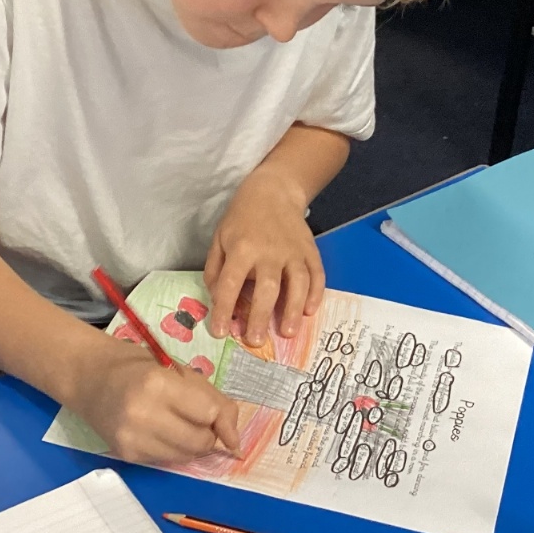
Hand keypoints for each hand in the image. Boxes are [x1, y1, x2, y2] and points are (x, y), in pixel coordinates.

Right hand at [69, 334, 240, 464]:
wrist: (88, 378)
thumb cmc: (138, 367)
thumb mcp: (179, 371)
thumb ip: (212, 400)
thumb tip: (235, 440)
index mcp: (157, 384)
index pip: (208, 413)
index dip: (219, 416)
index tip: (217, 414)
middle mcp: (142, 414)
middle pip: (200, 442)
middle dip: (208, 435)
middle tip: (197, 419)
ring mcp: (131, 438)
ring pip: (186, 457)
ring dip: (192, 445)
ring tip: (178, 424)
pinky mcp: (126, 454)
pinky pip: (166, 461)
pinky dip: (172, 449)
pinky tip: (159, 431)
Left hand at [204, 168, 325, 346]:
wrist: (274, 191)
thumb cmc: (242, 218)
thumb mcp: (219, 238)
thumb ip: (216, 270)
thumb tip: (219, 299)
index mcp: (242, 248)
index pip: (231, 283)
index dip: (224, 309)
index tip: (220, 332)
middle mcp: (269, 251)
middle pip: (266, 288)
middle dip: (260, 317)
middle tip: (255, 341)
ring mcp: (293, 251)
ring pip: (296, 283)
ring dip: (292, 310)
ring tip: (287, 333)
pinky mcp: (310, 250)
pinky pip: (316, 274)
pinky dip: (315, 294)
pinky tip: (309, 311)